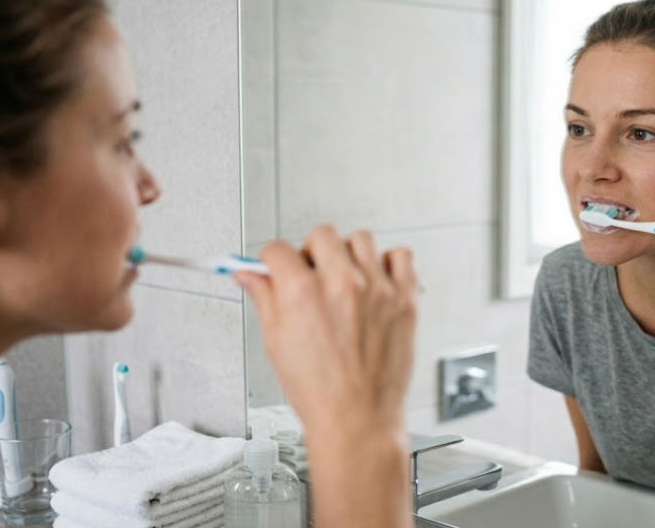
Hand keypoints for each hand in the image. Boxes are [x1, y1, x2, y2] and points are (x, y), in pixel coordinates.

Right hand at [234, 225, 417, 435]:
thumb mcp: (275, 342)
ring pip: (361, 240)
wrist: (357, 419)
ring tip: (345, 281)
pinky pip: (400, 256)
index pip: (278, 249)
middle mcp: (341, 284)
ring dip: (349, 255)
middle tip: (312, 276)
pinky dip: (389, 263)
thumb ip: (264, 298)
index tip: (278, 268)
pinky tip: (376, 282)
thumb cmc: (319, 391)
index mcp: (302, 293)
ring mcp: (377, 289)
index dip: (273, 260)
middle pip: (321, 235)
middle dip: (310, 253)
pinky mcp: (405, 299)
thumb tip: (250, 274)